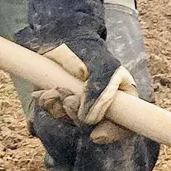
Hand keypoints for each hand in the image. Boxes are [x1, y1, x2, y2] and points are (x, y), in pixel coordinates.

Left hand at [16, 16, 134, 160]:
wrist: (59, 35)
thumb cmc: (86, 48)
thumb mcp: (102, 66)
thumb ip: (102, 92)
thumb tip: (89, 121)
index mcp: (122, 94)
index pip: (127, 124)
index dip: (113, 132)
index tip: (96, 135)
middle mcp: (104, 103)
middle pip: (95, 126)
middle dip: (77, 116)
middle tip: (68, 100)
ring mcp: (83, 103)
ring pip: (73, 121)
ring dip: (60, 110)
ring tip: (54, 91)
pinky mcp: (62, 102)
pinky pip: (57, 113)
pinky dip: (49, 105)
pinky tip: (44, 94)